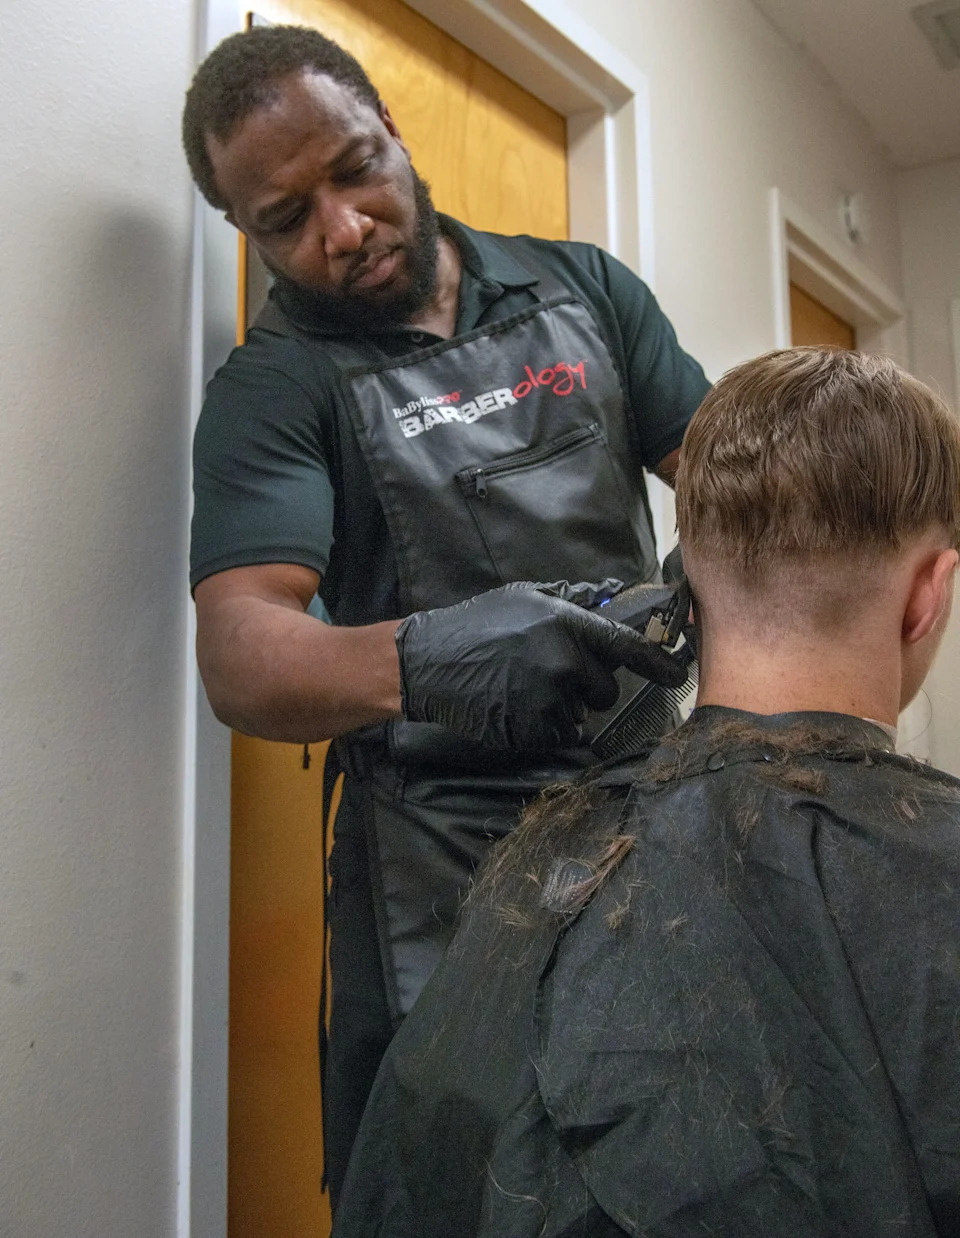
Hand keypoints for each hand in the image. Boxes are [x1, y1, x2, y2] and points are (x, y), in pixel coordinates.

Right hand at [394, 581, 685, 751]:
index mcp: (568, 625)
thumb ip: (571, 600)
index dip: (658, 663)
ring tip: (525, 689)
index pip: (628, 647)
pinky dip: (544, 728)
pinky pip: (558, 735)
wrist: (430, 661)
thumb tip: (610, 596)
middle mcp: (565, 662)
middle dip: (587, 688)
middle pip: (606, 690)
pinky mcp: (534, 729)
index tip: (676, 674)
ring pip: (581, 714)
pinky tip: (517, 707)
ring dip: (562, 707)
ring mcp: (550, 698)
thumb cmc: (477, 625)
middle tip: (551, 676)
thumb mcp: (525, 598)